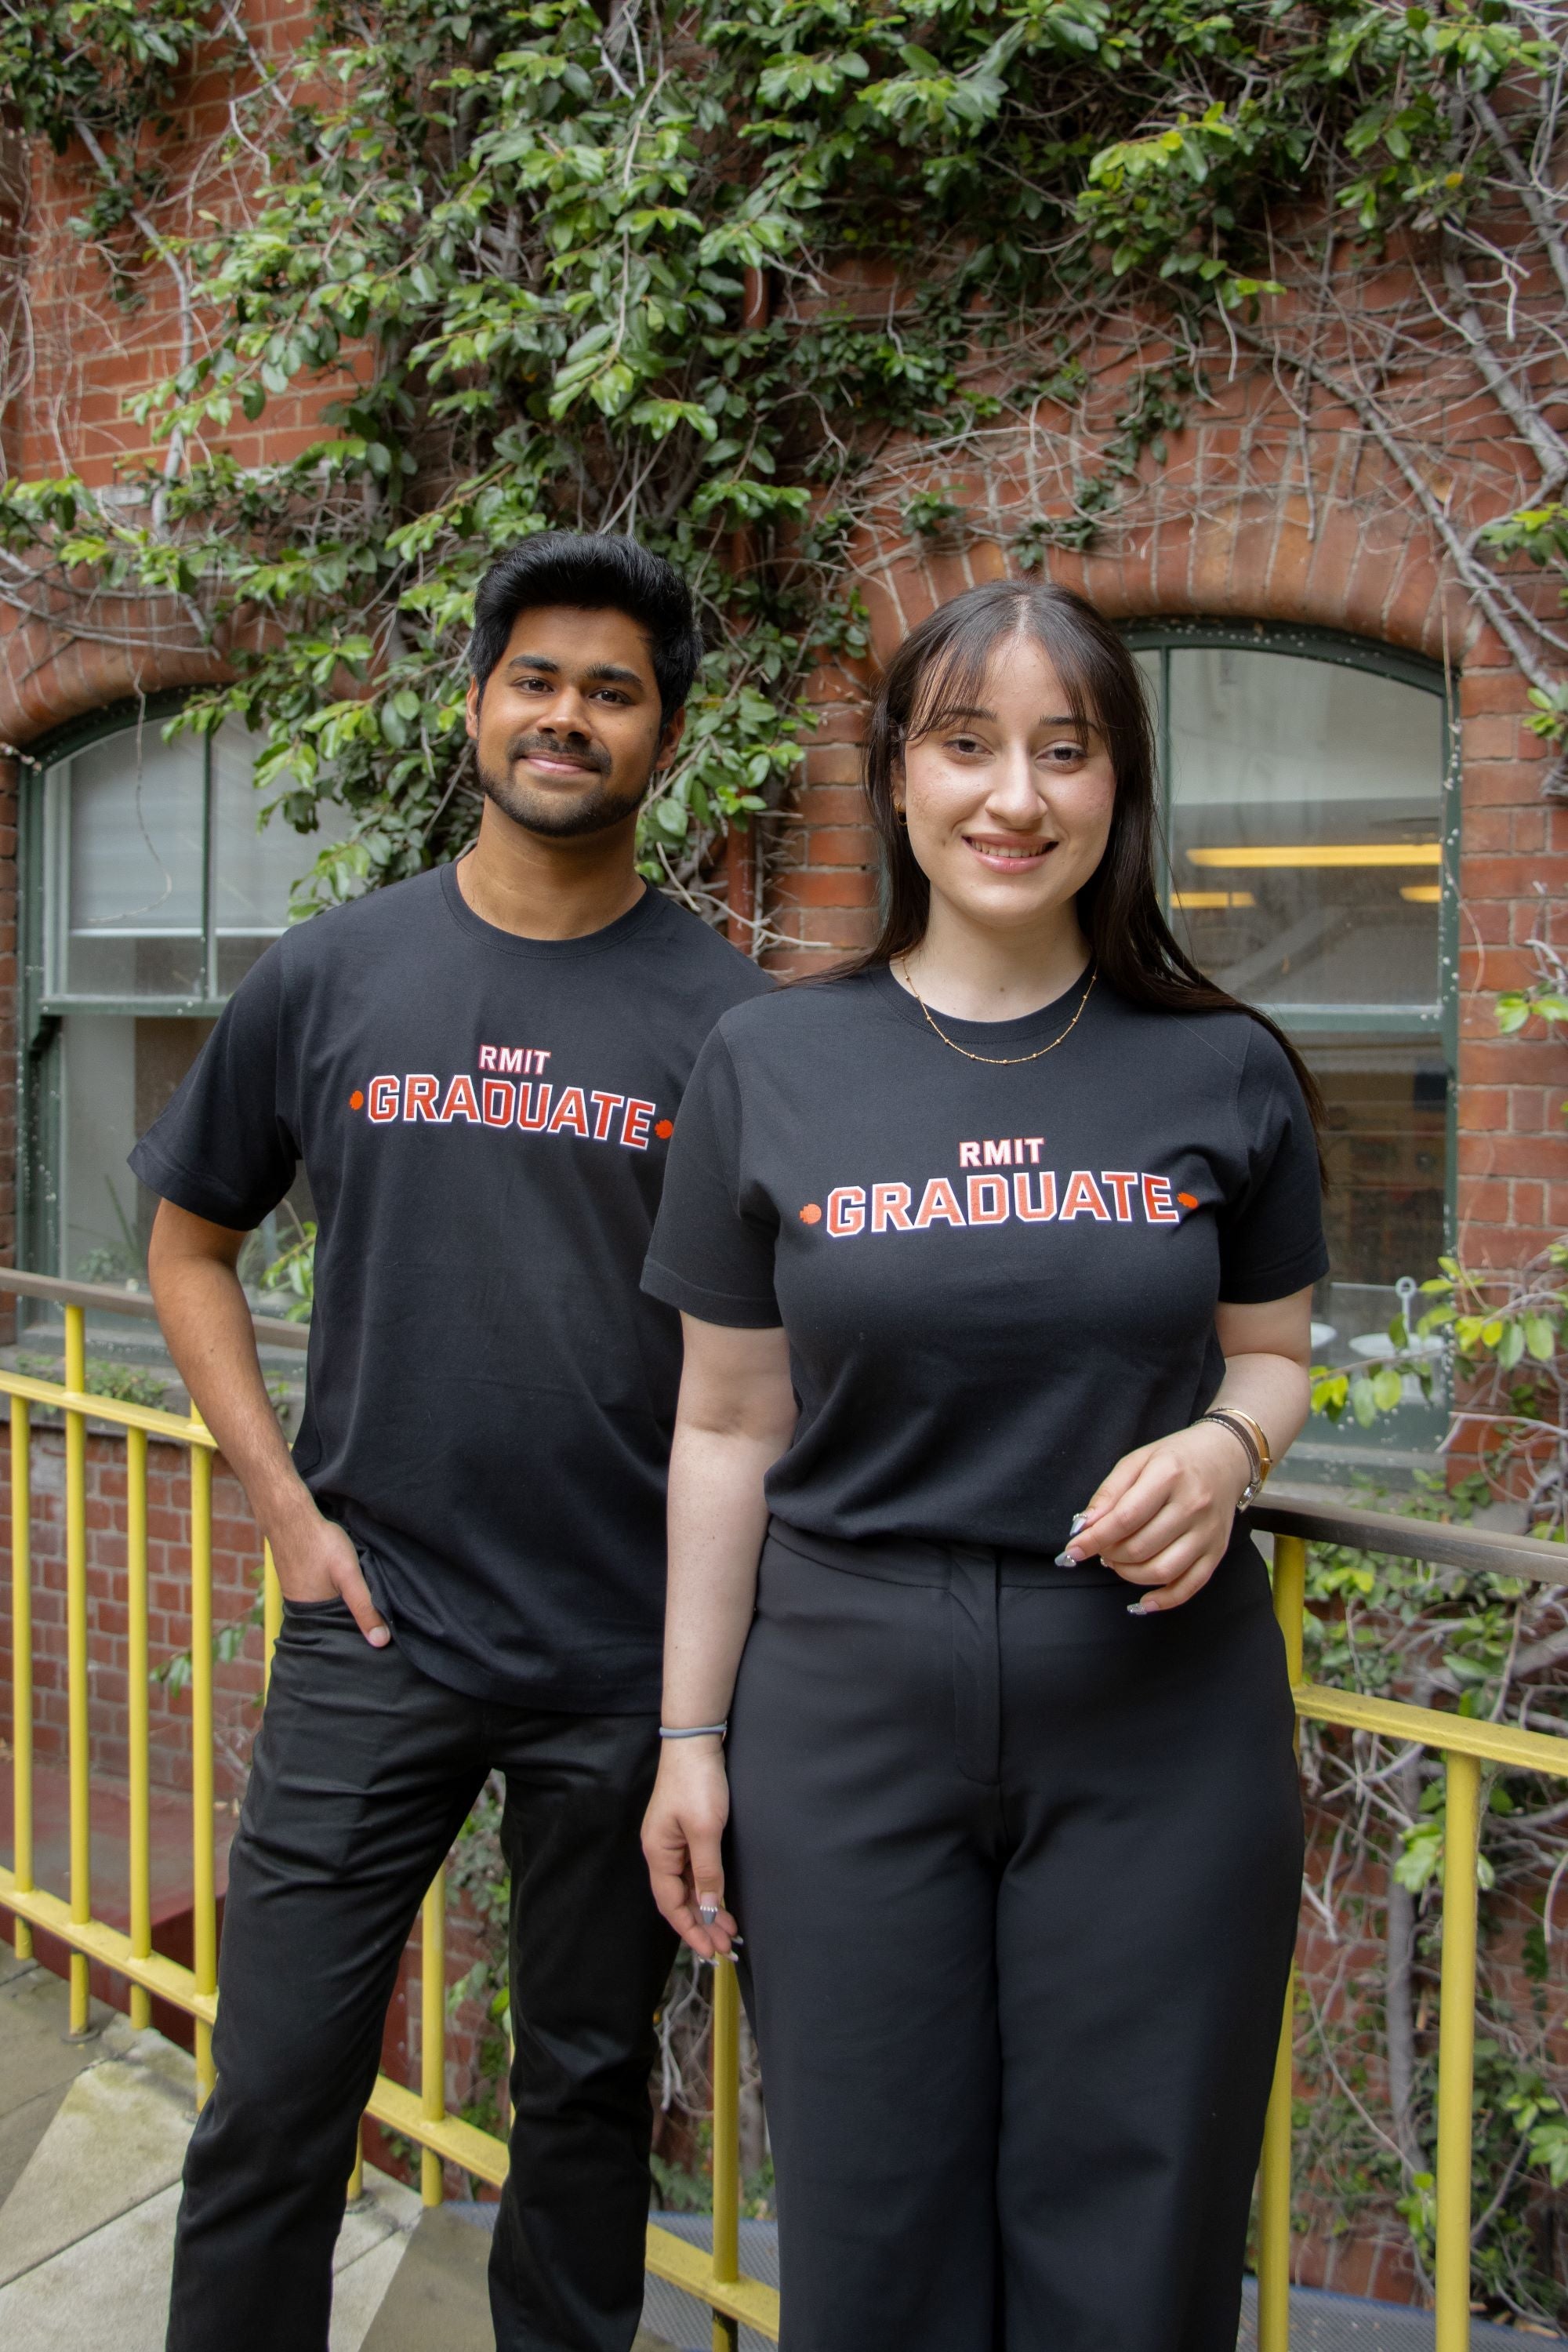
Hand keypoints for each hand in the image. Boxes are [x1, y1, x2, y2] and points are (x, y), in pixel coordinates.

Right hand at [268, 1495, 389, 1647]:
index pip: (340, 1635)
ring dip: (344, 1602)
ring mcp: (297, 1594)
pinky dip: (334, 1591)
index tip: (380, 1634)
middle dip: (353, 1618)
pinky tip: (343, 1581)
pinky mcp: (297, 1580)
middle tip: (376, 1612)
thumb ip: (365, 1606)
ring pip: (329, 1606)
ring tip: (363, 1596)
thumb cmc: (320, 1543)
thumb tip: (380, 1641)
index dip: (359, 1634)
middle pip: (335, 1621)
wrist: (290, 1516)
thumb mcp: (349, 1575)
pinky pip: (321, 1593)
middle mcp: (301, 1609)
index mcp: (311, 1615)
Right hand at [642, 1740, 737, 1959]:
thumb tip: (707, 1908)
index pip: (671, 1904)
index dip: (690, 1930)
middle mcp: (661, 1851)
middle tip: (726, 1945)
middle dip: (701, 1924)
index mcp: (658, 1853)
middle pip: (678, 1899)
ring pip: (687, 1886)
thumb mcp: (705, 1830)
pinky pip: (692, 1870)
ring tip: (728, 1929)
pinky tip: (719, 1899)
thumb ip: (706, 1871)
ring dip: (705, 1908)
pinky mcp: (684, 1832)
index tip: (710, 1951)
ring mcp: (672, 1842)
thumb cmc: (697, 1782)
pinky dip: (706, 1888)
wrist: (695, 1741)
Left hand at [1062, 1422, 1251, 1613]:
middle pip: (1141, 1547)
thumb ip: (1109, 1492)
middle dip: (1110, 1554)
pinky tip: (1143, 1600)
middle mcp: (1192, 1505)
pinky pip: (1190, 1586)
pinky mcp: (1217, 1551)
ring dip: (1129, 1575)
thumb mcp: (1137, 1461)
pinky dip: (1164, 1600)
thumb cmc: (1176, 1458)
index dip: (1095, 1538)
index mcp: (1169, 1475)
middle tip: (1102, 1548)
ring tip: (1118, 1562)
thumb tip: (1084, 1526)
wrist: (1225, 1457)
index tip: (1074, 1549)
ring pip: (1162, 1570)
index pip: (1125, 1518)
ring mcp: (1207, 1532)